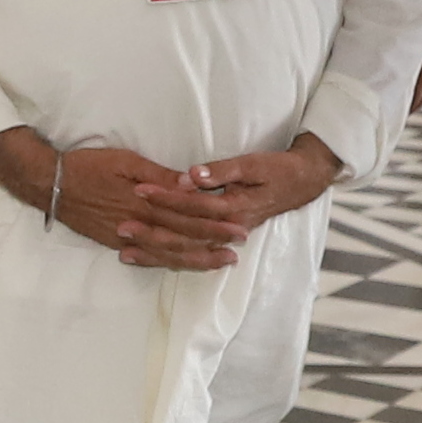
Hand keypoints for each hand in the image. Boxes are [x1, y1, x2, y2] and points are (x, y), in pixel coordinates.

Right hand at [0, 132, 238, 269]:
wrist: (50, 184)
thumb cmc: (88, 165)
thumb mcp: (126, 160)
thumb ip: (160, 175)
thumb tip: (191, 184)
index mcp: (144, 202)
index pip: (187, 216)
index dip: (214, 223)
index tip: (238, 226)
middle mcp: (138, 224)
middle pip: (182, 239)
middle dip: (212, 244)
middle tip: (238, 248)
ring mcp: (126, 237)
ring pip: (167, 253)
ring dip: (195, 259)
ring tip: (218, 262)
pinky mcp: (114, 242)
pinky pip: (146, 257)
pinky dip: (165, 263)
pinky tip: (179, 265)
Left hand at [118, 137, 342, 265]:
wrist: (301, 184)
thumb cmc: (275, 170)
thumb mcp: (252, 164)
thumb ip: (221, 170)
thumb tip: (191, 176)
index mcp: (235, 208)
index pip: (193, 206)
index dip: (166, 198)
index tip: (139, 189)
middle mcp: (228, 229)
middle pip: (185, 235)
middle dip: (152, 231)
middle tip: (120, 225)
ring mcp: (224, 239)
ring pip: (186, 251)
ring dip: (155, 252)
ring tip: (124, 251)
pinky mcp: (219, 240)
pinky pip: (190, 255)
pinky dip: (166, 258)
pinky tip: (143, 258)